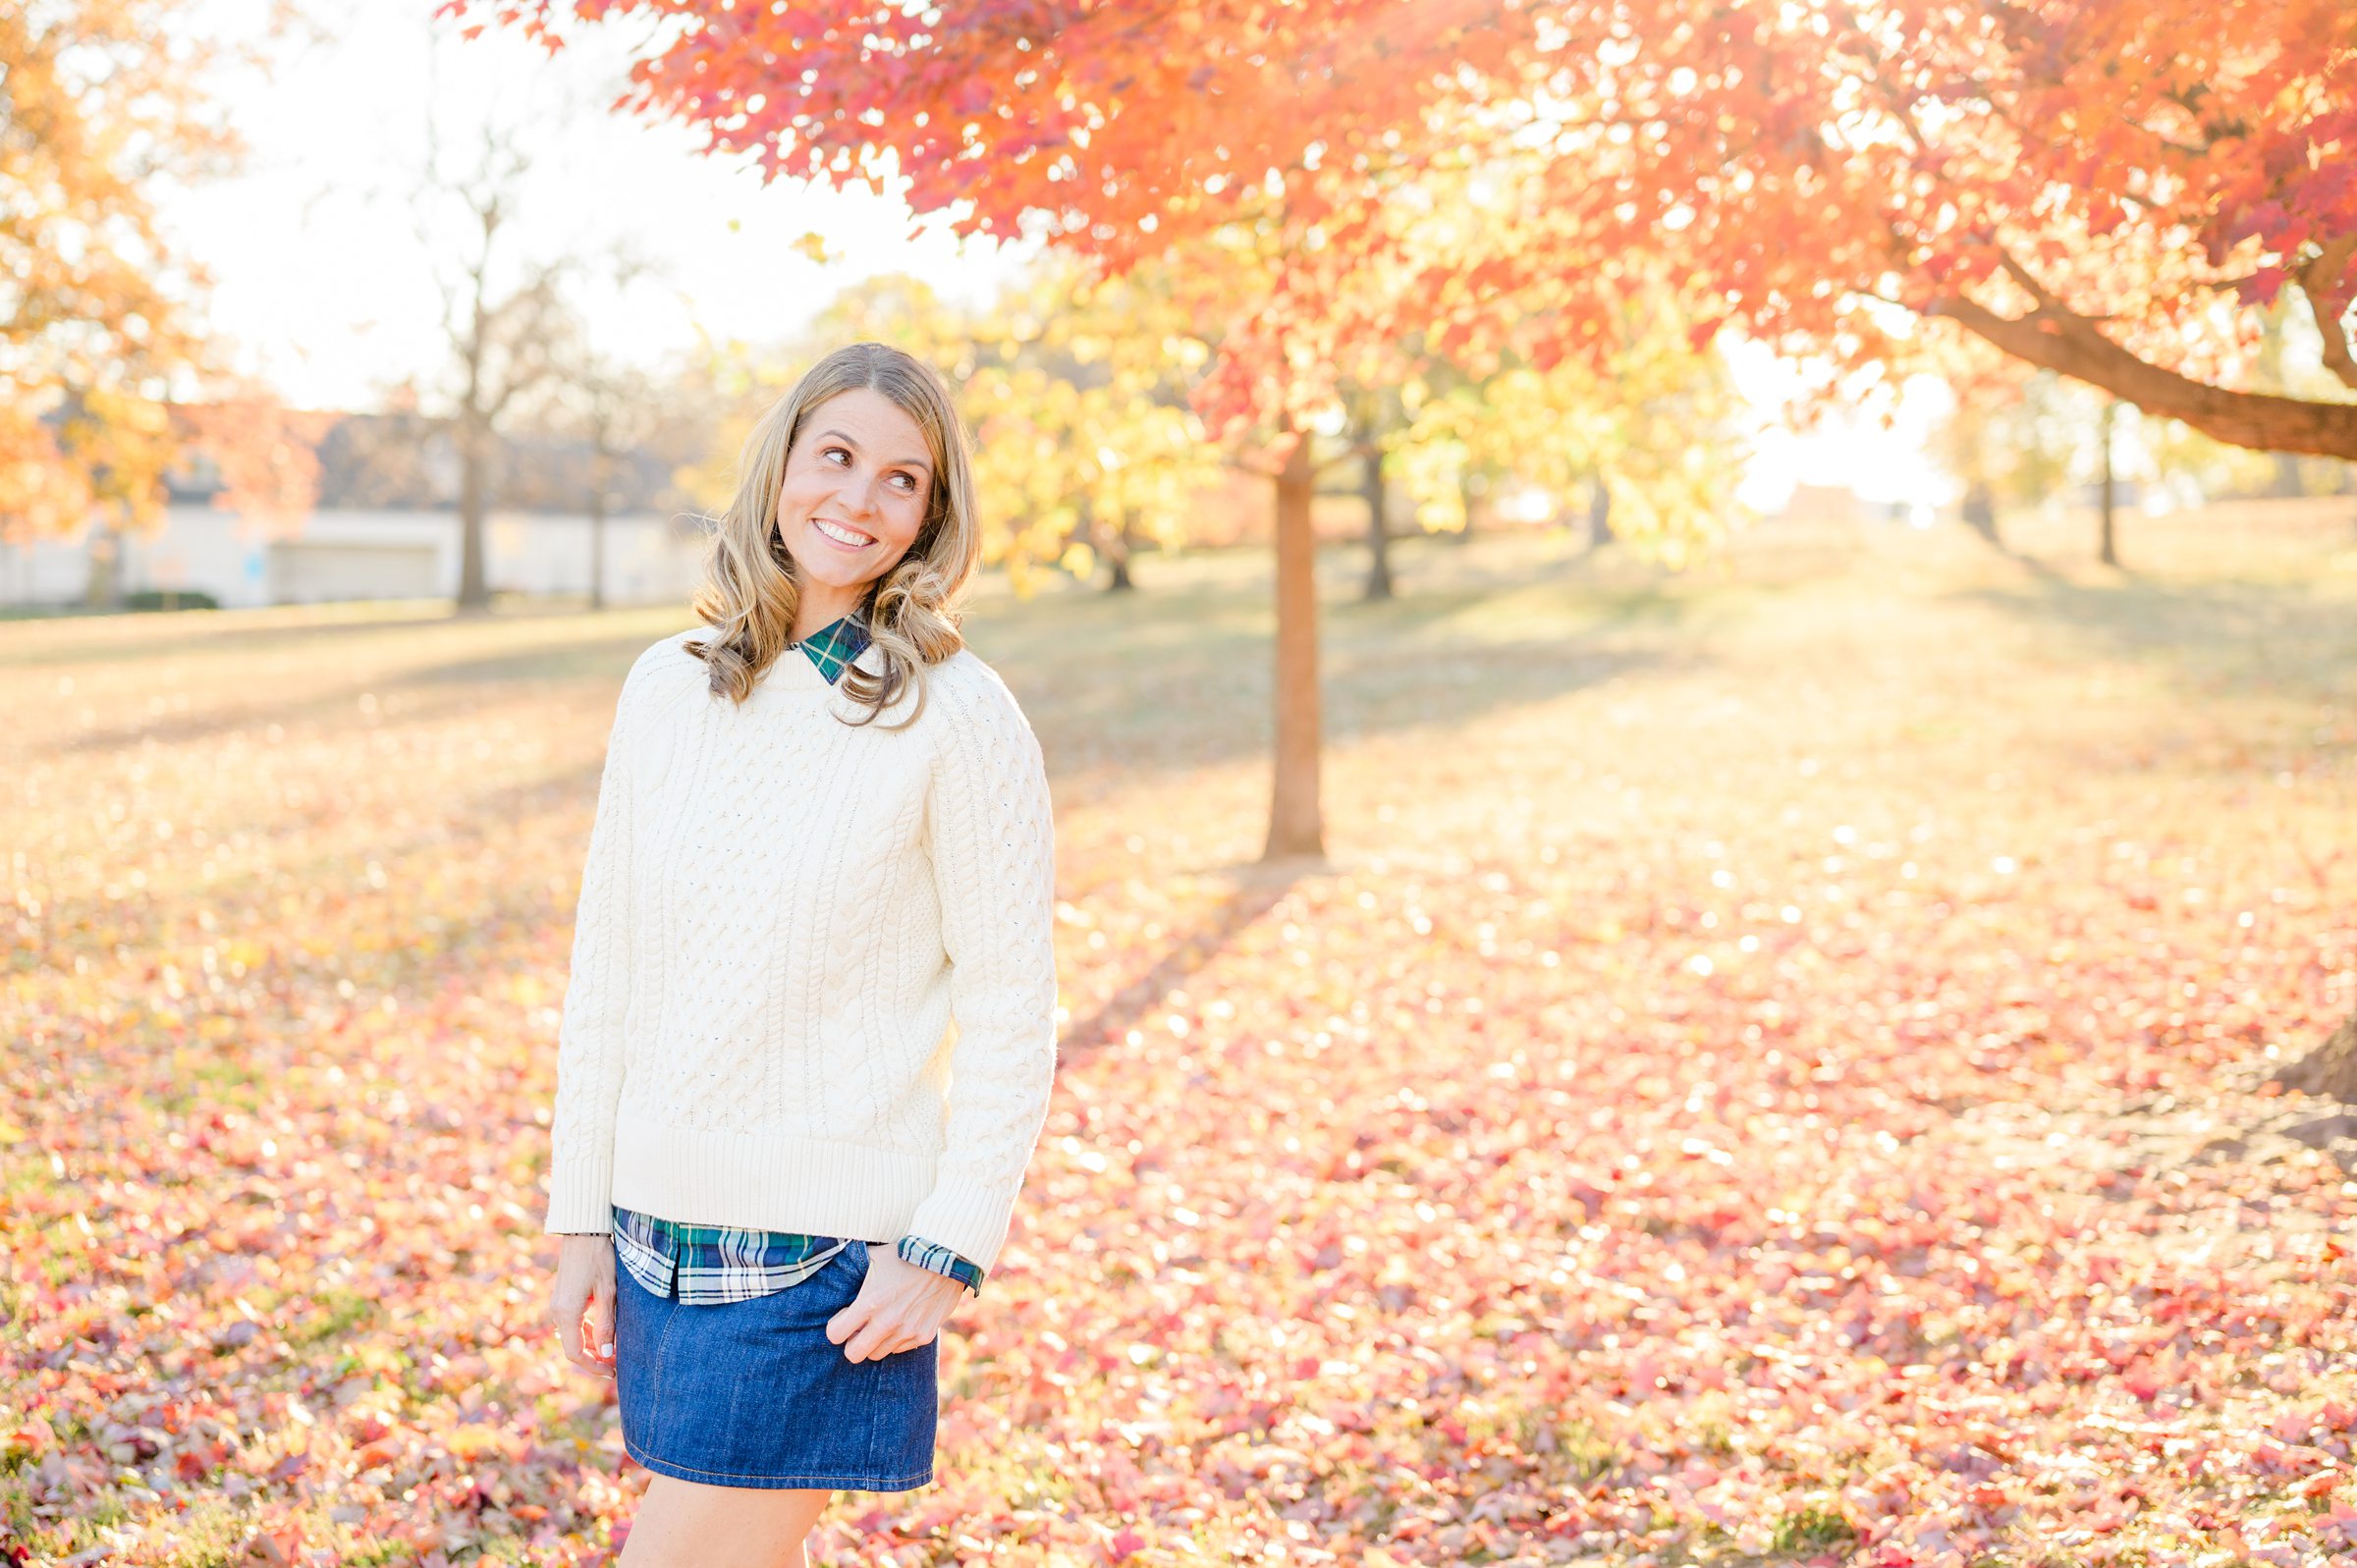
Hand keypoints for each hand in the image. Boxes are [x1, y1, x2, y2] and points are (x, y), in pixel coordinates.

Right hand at [550, 1233, 617, 1379]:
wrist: (583, 1231)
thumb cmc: (599, 1258)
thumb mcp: (608, 1293)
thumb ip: (606, 1325)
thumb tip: (607, 1354)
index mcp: (566, 1313)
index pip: (575, 1353)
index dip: (593, 1366)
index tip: (612, 1372)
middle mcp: (557, 1311)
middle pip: (573, 1347)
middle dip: (594, 1359)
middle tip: (617, 1365)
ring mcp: (558, 1304)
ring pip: (573, 1335)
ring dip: (591, 1346)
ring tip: (613, 1351)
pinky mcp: (562, 1297)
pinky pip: (572, 1323)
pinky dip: (586, 1332)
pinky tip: (603, 1331)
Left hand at [825, 1245, 965, 1363]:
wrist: (946, 1257)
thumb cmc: (906, 1253)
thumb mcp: (874, 1257)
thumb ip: (853, 1269)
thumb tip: (834, 1268)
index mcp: (869, 1303)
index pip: (835, 1335)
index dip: (836, 1327)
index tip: (844, 1318)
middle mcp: (886, 1323)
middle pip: (853, 1354)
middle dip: (852, 1343)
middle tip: (859, 1329)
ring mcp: (906, 1332)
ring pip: (877, 1354)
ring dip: (875, 1342)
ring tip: (882, 1322)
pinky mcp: (924, 1336)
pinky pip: (900, 1349)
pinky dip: (897, 1339)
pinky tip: (902, 1320)